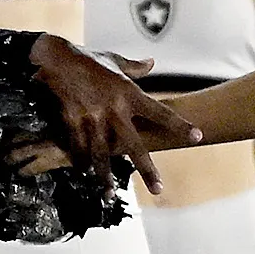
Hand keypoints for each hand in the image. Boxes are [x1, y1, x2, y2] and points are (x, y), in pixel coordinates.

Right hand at [28, 34, 203, 188]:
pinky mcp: (72, 121)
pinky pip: (78, 147)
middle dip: (147, 169)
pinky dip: (80, 161)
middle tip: (158, 189)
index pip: (160, 112)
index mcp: (128, 92)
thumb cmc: (88, 59)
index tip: (197, 137)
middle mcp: (113, 109)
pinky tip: (83, 172)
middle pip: (134, 145)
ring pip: (102, 154)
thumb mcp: (115, 60)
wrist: (57, 58)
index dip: (179, 125)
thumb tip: (151, 63)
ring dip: (105, 176)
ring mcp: (92, 117)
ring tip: (109, 195)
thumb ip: (135, 67)